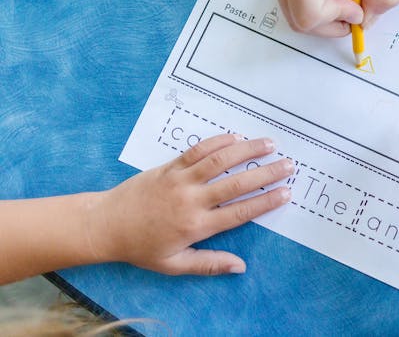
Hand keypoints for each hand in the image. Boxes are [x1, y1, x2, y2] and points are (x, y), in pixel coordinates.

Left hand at [90, 133, 293, 275]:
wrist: (105, 225)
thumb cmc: (141, 247)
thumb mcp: (174, 264)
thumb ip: (209, 264)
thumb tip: (240, 267)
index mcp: (196, 225)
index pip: (239, 212)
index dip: (265, 202)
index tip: (286, 193)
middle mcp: (192, 200)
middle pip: (236, 183)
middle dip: (266, 173)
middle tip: (288, 165)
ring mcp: (181, 179)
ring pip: (220, 160)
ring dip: (247, 150)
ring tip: (270, 144)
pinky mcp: (170, 166)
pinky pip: (198, 150)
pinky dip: (219, 142)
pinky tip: (236, 137)